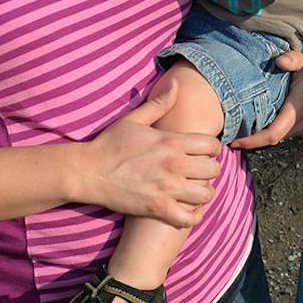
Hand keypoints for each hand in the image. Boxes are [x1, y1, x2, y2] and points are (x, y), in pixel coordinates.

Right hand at [85, 77, 223, 226]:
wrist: (88, 171)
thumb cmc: (110, 143)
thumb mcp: (134, 119)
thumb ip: (159, 103)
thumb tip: (176, 84)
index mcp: (172, 141)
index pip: (213, 145)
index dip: (212, 149)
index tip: (202, 153)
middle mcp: (174, 164)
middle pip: (214, 170)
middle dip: (209, 171)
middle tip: (198, 173)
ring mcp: (167, 188)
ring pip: (207, 194)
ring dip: (203, 193)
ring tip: (193, 191)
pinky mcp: (157, 208)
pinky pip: (189, 218)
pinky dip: (192, 217)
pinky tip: (185, 209)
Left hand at [231, 51, 302, 148]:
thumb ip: (293, 59)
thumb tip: (280, 60)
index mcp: (297, 109)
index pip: (273, 133)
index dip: (253, 140)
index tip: (234, 140)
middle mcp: (299, 122)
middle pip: (271, 139)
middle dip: (250, 141)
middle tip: (227, 137)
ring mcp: (300, 126)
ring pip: (274, 138)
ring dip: (256, 138)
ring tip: (235, 133)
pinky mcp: (298, 125)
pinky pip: (279, 133)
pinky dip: (264, 133)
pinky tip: (250, 126)